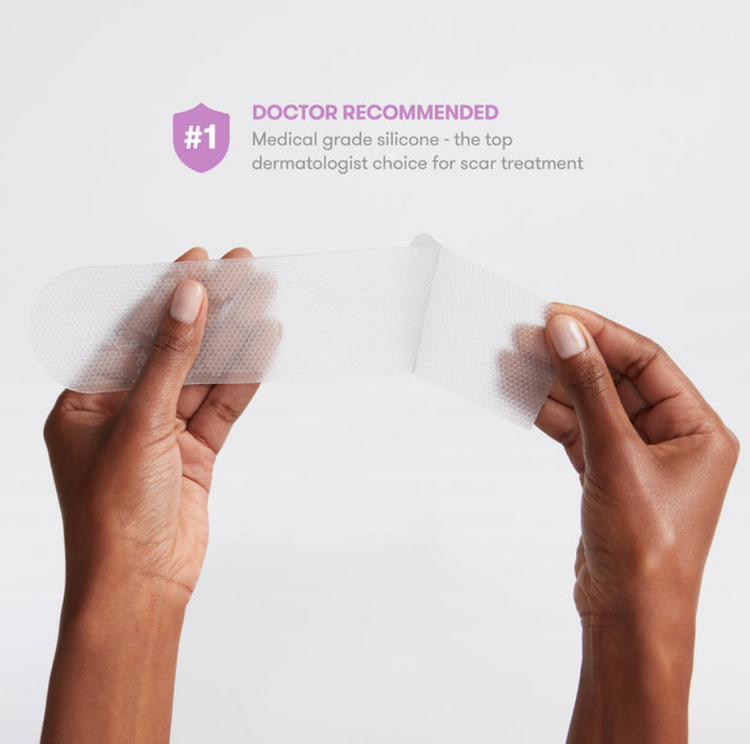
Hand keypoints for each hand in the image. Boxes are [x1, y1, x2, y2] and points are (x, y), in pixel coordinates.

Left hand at [41, 247, 260, 743]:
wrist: (141, 586)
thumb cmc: (113, 518)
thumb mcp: (139, 424)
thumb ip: (168, 359)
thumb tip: (186, 300)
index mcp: (85, 402)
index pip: (127, 333)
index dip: (163, 294)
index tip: (197, 262)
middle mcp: (123, 412)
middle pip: (172, 347)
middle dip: (208, 309)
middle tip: (242, 269)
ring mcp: (162, 433)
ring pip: (202, 375)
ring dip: (233, 339)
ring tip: (264, 298)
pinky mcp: (194, 453)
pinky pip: (221, 407)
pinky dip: (242, 379)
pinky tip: (262, 348)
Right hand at [537, 304, 738, 741]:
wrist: (629, 616)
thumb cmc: (646, 549)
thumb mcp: (615, 456)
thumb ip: (588, 389)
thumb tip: (565, 334)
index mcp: (699, 429)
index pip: (647, 361)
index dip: (601, 333)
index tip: (558, 315)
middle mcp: (673, 439)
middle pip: (616, 379)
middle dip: (572, 357)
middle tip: (528, 334)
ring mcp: (638, 458)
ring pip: (592, 405)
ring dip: (556, 384)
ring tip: (515, 361)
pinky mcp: (608, 476)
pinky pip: (578, 430)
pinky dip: (552, 414)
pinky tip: (524, 397)